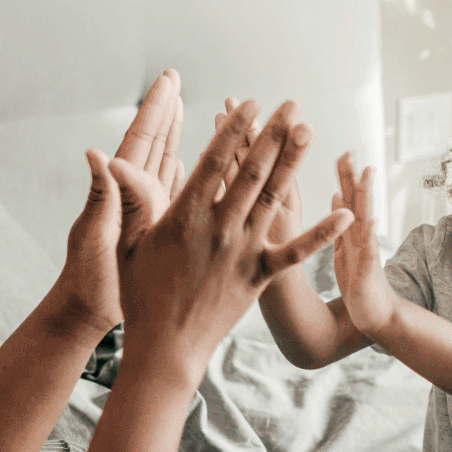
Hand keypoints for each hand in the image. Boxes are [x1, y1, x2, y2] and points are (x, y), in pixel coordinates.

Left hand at [60, 69, 185, 331]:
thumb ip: (100, 195)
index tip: (169, 80)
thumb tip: (93, 152)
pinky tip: (197, 160)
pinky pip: (175, 190)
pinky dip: (186, 170)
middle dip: (165, 110)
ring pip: (165, 161)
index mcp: (122, 190)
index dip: (156, 109)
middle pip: (153, 142)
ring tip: (185, 106)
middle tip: (175, 79)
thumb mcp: (95, 235)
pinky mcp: (156, 226)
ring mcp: (145, 208)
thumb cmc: (89, 277)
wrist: (88, 311)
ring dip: (175, 133)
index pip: (142, 140)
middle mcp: (134, 193)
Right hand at [109, 100, 353, 384]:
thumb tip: (104, 156)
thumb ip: (128, 197)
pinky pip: (297, 252)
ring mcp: (244, 252)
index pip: (215, 162)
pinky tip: (347, 214)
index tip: (251, 103)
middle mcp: (220, 229)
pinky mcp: (260, 276)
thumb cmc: (140, 294)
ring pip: (274, 199)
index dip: (234, 130)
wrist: (166, 347)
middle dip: (273, 135)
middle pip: (252, 172)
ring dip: (293, 163)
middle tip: (291, 105)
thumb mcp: (127, 243)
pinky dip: (322, 233)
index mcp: (186, 217)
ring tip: (308, 131)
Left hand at [330, 152, 396, 336]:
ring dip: (366, 195)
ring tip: (366, 172)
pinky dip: (369, 232)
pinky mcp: (369, 268)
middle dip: (352, 175)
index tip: (342, 152)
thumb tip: (336, 194)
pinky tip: (371, 218)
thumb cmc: (360, 283)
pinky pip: (369, 248)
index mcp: (350, 232)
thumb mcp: (344, 248)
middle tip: (348, 150)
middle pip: (356, 200)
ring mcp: (366, 250)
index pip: (346, 197)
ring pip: (364, 217)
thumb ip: (340, 222)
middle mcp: (360, 237)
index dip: (344, 175)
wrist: (377, 315)